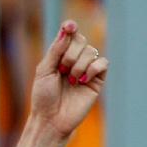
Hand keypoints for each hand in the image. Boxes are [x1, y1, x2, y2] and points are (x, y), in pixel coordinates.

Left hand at [30, 20, 108, 140]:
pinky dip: (93, 69)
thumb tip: (67, 29)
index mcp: (60, 56)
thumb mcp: (44, 71)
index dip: (70, 27)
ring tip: (71, 81)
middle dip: (70, 54)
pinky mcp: (98, 79)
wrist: (51, 119)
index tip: (69, 26)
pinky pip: (103, 63)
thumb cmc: (43, 97)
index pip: (69, 35)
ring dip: (79, 66)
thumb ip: (55, 50)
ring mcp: (87, 69)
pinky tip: (83, 81)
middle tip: (62, 71)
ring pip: (91, 51)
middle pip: (80, 40)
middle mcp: (74, 60)